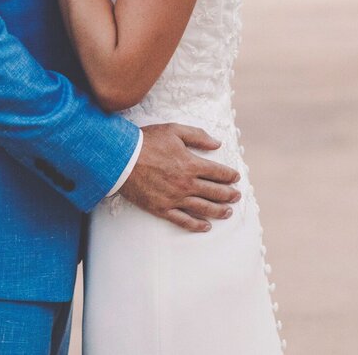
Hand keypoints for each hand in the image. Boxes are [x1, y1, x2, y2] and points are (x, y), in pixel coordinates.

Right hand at [119, 123, 241, 232]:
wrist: (121, 158)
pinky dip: (197, 225)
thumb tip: (217, 143)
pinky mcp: (162, 208)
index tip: (236, 177)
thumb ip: (197, 136)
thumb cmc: (147, 141)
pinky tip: (206, 226)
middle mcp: (186, 184)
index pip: (218, 172)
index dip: (230, 175)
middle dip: (229, 194)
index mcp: (191, 164)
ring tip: (228, 212)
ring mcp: (175, 198)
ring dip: (219, 211)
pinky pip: (183, 220)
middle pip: (215, 192)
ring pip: (204, 208)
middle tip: (237, 195)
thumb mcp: (174, 130)